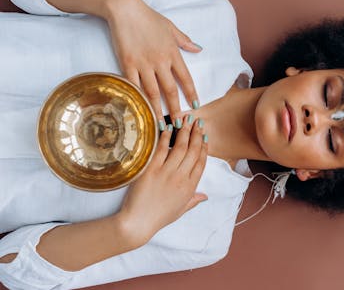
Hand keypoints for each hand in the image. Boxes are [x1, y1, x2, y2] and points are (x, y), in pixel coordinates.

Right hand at [106, 0, 201, 126]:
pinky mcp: (127, 64)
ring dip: (158, 109)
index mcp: (172, 53)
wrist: (125, 9)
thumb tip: (198, 49)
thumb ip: (184, 41)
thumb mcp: (171, 27)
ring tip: (160, 124)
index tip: (196, 105)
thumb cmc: (149, 17)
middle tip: (179, 124)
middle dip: (176, 109)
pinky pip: (134, 85)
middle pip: (170, 90)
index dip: (191, 93)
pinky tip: (140, 110)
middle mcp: (160, 61)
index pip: (185, 78)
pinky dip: (138, 98)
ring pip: (153, 92)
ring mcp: (143, 64)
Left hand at [117, 115, 207, 245]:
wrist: (138, 223)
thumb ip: (194, 200)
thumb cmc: (158, 217)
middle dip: (197, 134)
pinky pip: (160, 150)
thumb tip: (205, 196)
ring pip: (180, 148)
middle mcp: (181, 178)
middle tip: (198, 122)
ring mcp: (166, 173)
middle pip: (192, 151)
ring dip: (185, 131)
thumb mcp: (181, 210)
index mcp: (190, 188)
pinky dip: (165, 138)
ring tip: (187, 120)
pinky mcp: (151, 170)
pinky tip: (168, 128)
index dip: (204, 147)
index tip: (205, 137)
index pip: (201, 162)